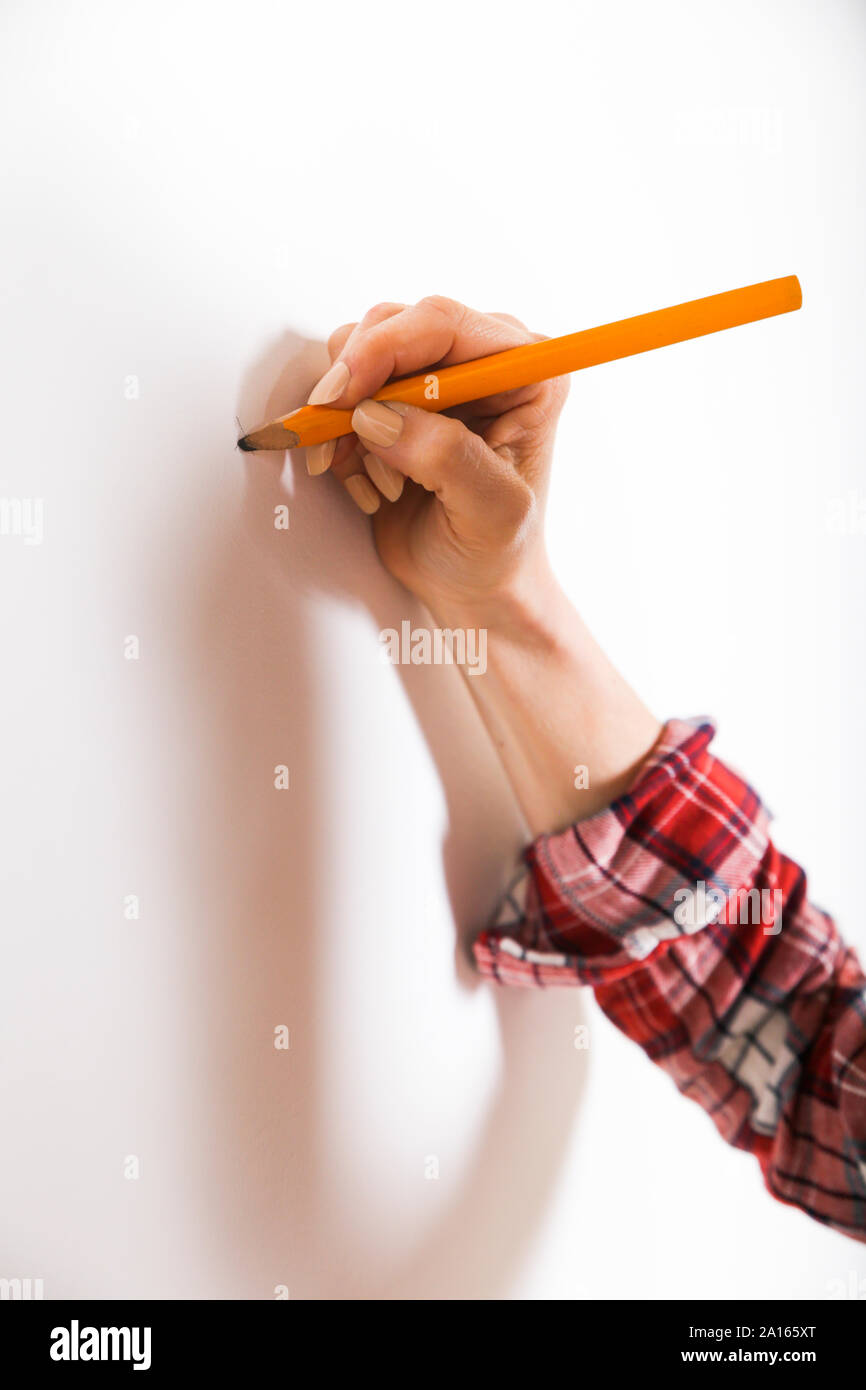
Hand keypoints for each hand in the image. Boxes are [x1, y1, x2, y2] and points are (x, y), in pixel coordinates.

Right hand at [305, 296, 568, 620]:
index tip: (342, 400)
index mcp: (525, 371)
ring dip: (346, 421)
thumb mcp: (492, 512)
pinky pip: (343, 394)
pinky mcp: (398, 402)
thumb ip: (447, 458)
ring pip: (357, 355)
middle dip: (352, 387)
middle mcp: (482, 361)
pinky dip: (339, 440)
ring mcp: (436, 378)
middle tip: (336, 447)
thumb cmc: (498, 552)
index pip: (441, 323)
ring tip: (377, 482)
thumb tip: (378, 416)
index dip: (382, 351)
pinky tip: (369, 484)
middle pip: (390, 327)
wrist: (475, 586)